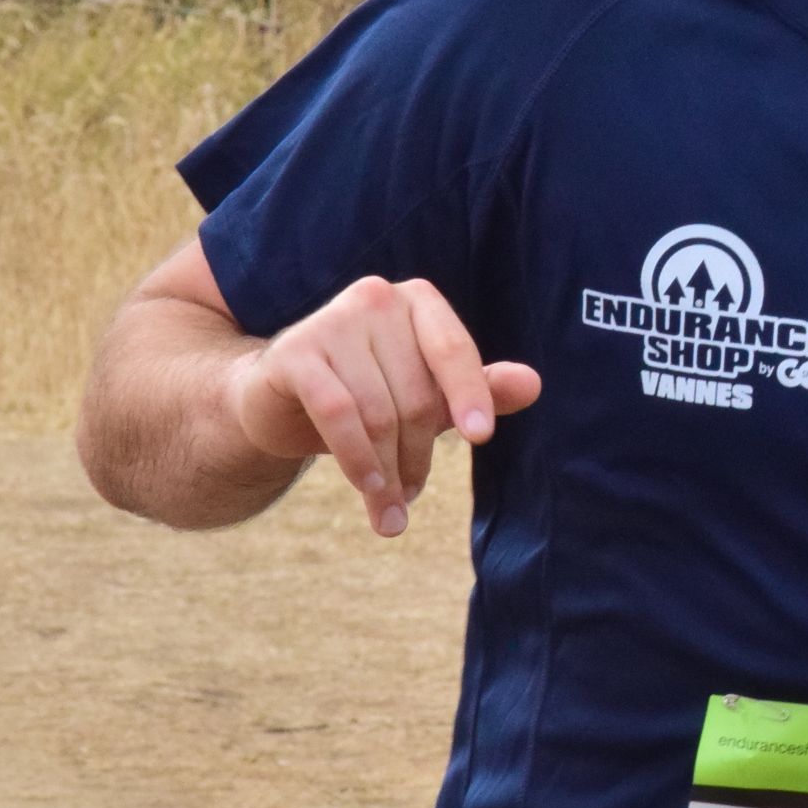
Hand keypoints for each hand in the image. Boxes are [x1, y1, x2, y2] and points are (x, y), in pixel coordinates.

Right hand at [224, 275, 540, 538]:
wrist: (274, 401)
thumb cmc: (363, 395)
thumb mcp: (424, 396)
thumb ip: (477, 389)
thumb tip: (533, 384)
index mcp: (416, 302)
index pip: (453, 350)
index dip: (471, 394)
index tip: (480, 436)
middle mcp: (375, 299)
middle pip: (415, 394)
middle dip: (417, 456)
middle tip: (410, 496)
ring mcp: (330, 321)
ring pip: (378, 413)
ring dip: (387, 473)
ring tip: (388, 508)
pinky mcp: (295, 352)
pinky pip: (338, 414)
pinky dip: (357, 459)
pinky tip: (367, 489)